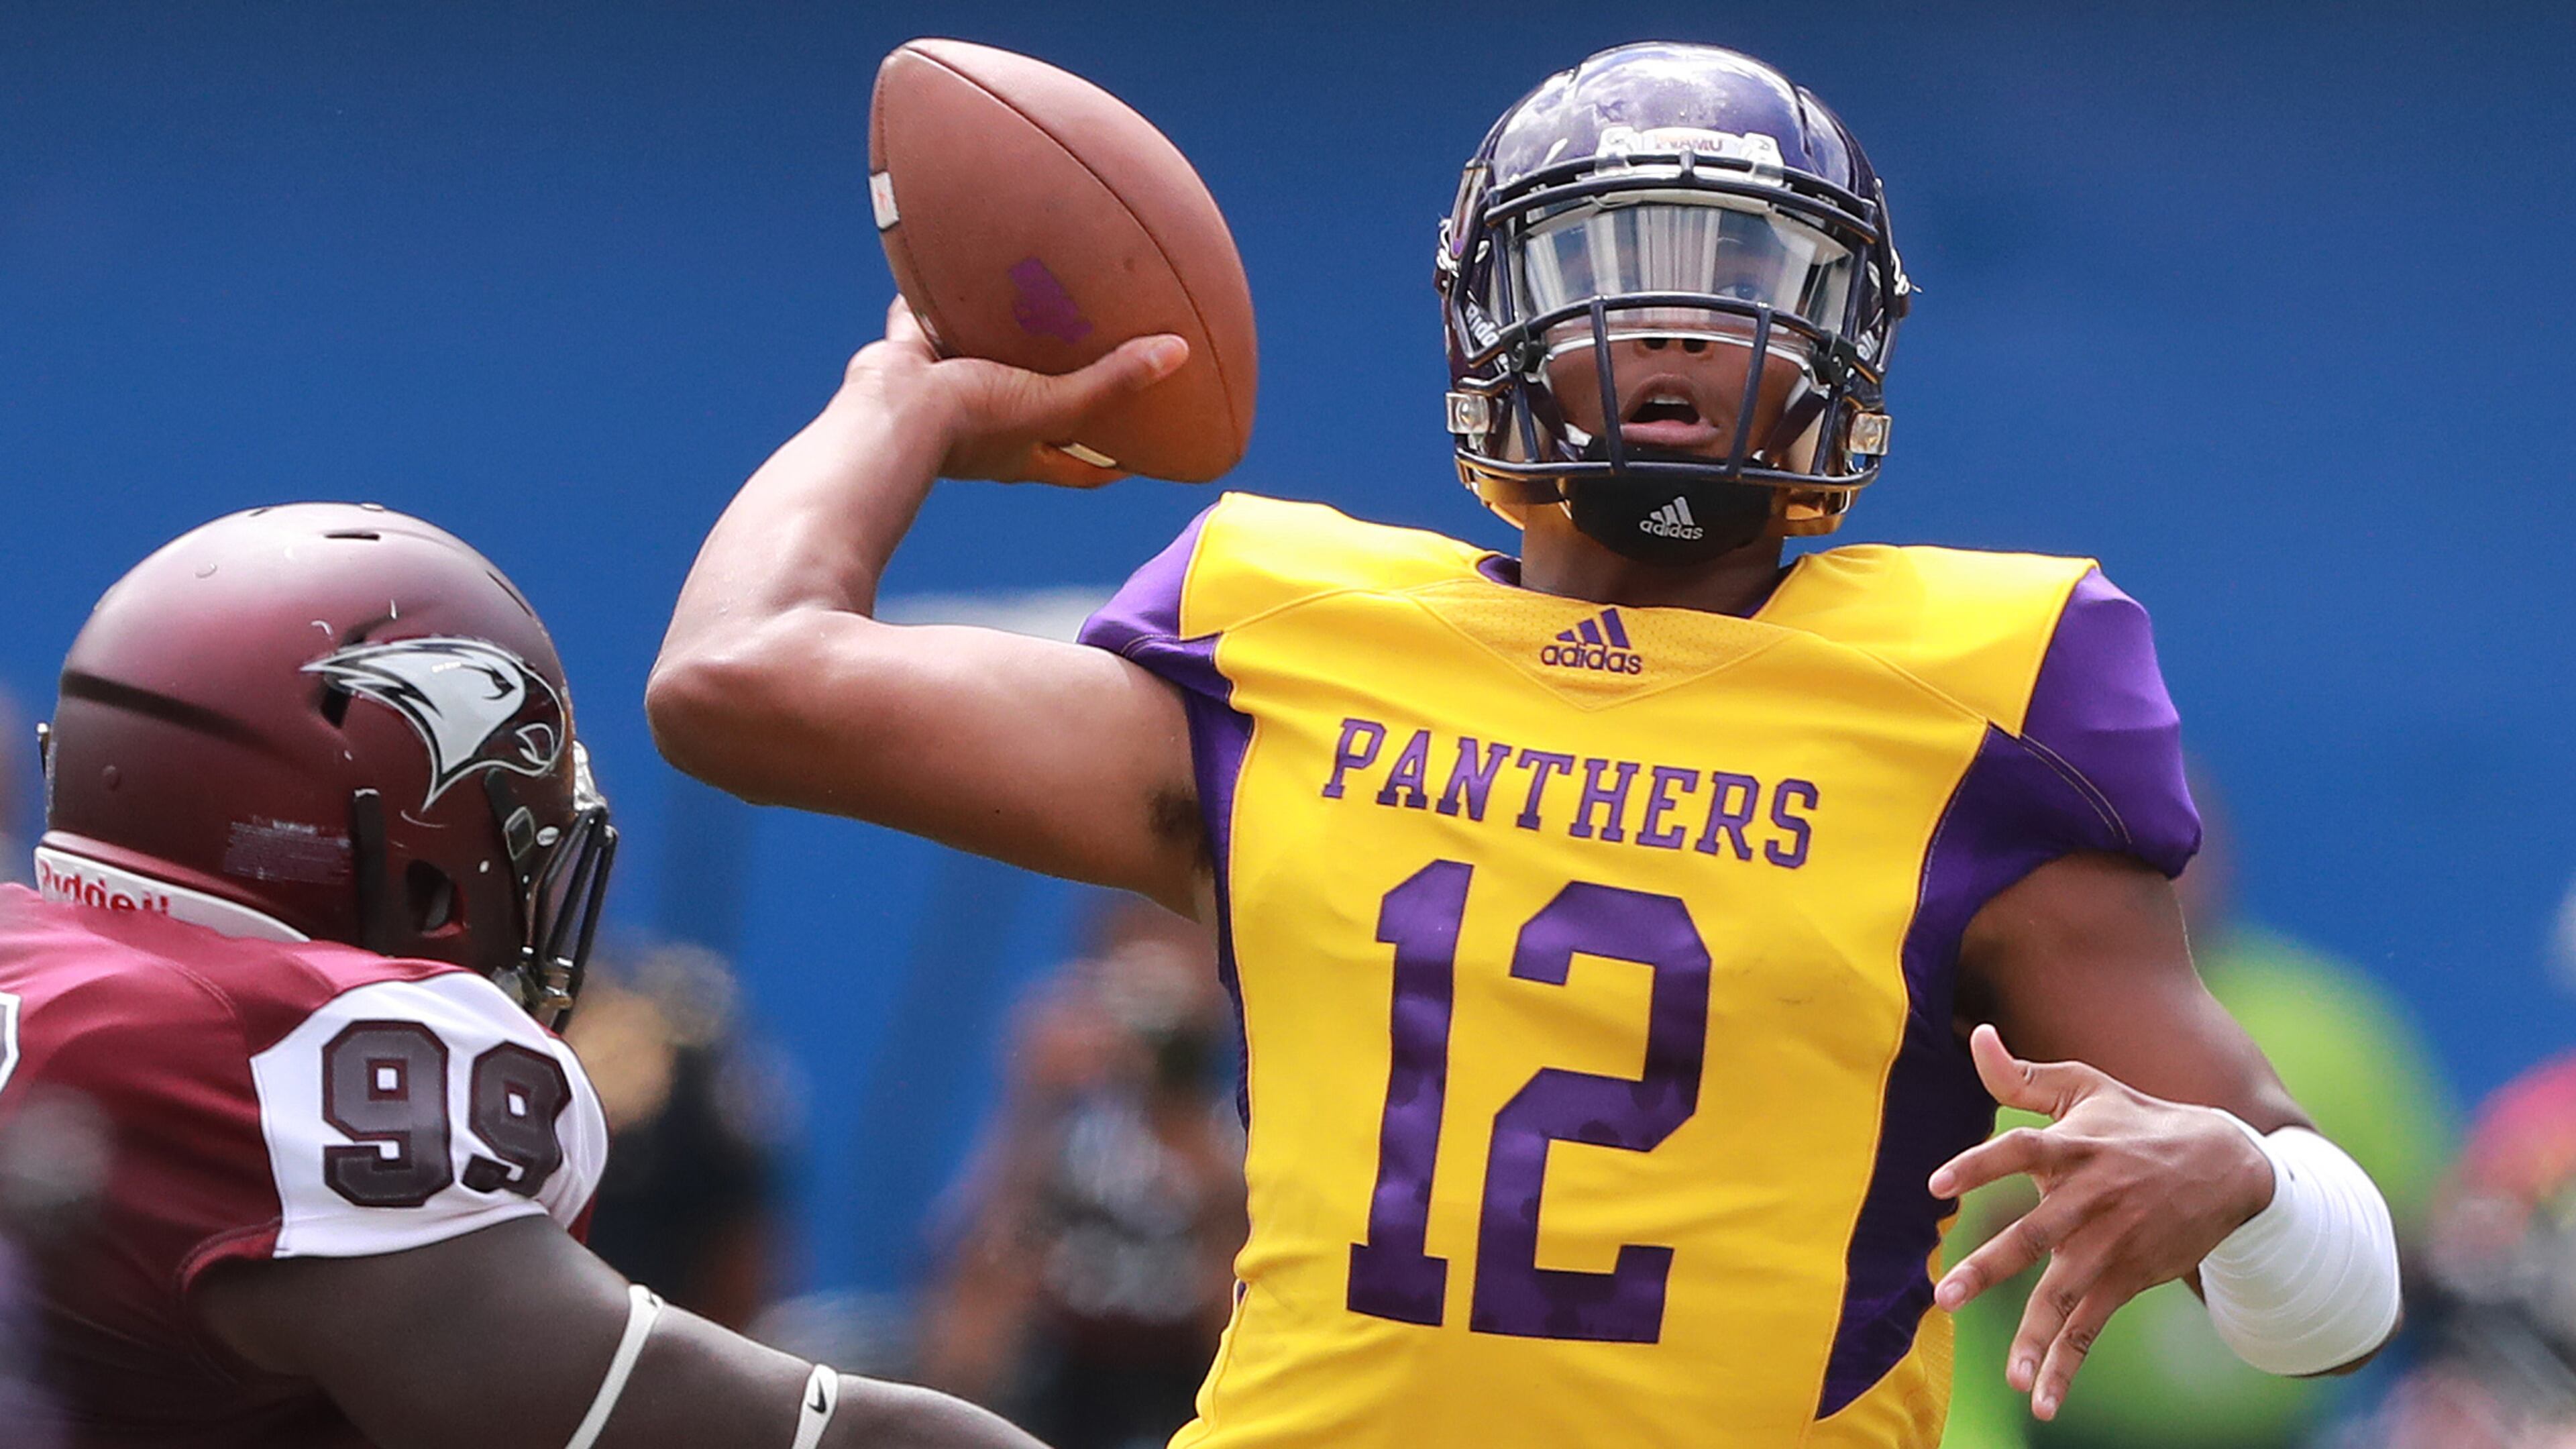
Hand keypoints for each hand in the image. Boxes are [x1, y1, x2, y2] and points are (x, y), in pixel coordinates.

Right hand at [836, 296, 1187, 486]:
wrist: (890, 413)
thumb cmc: (972, 425)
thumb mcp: (1054, 405)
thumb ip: (1111, 382)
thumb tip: (1178, 352)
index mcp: (1025, 451)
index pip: (1083, 468)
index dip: (1116, 462)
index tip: (1148, 450)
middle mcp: (991, 427)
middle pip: (1040, 410)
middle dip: (1066, 389)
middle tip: (1099, 361)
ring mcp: (952, 393)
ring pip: (989, 363)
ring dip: (1008, 341)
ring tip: (1037, 306)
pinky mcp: (916, 358)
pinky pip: (932, 321)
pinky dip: (942, 298)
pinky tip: (957, 260)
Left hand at [1929, 1023, 2275, 1421]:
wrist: (2227, 1165)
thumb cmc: (2138, 1119)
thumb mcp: (2086, 1088)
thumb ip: (2021, 1074)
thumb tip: (1977, 1034)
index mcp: (2073, 1147)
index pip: (2017, 1152)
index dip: (1977, 1165)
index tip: (1936, 1185)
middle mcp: (2089, 1200)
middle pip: (2034, 1236)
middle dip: (1991, 1269)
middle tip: (1946, 1298)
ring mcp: (2110, 1245)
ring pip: (2064, 1295)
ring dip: (2034, 1338)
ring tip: (2007, 1376)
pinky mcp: (2127, 1278)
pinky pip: (2090, 1328)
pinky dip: (2066, 1366)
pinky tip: (2040, 1400)